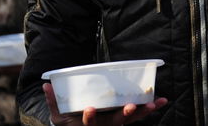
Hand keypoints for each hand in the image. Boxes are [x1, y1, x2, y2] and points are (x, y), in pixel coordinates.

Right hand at [43, 82, 167, 125]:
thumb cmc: (70, 123)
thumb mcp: (59, 115)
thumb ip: (54, 101)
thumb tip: (46, 84)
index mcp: (89, 125)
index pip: (90, 123)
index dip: (90, 118)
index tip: (89, 108)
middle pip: (117, 123)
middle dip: (125, 115)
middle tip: (131, 107)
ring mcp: (116, 124)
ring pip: (131, 120)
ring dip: (143, 112)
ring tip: (155, 103)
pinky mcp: (125, 119)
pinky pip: (139, 115)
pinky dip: (150, 108)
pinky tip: (162, 101)